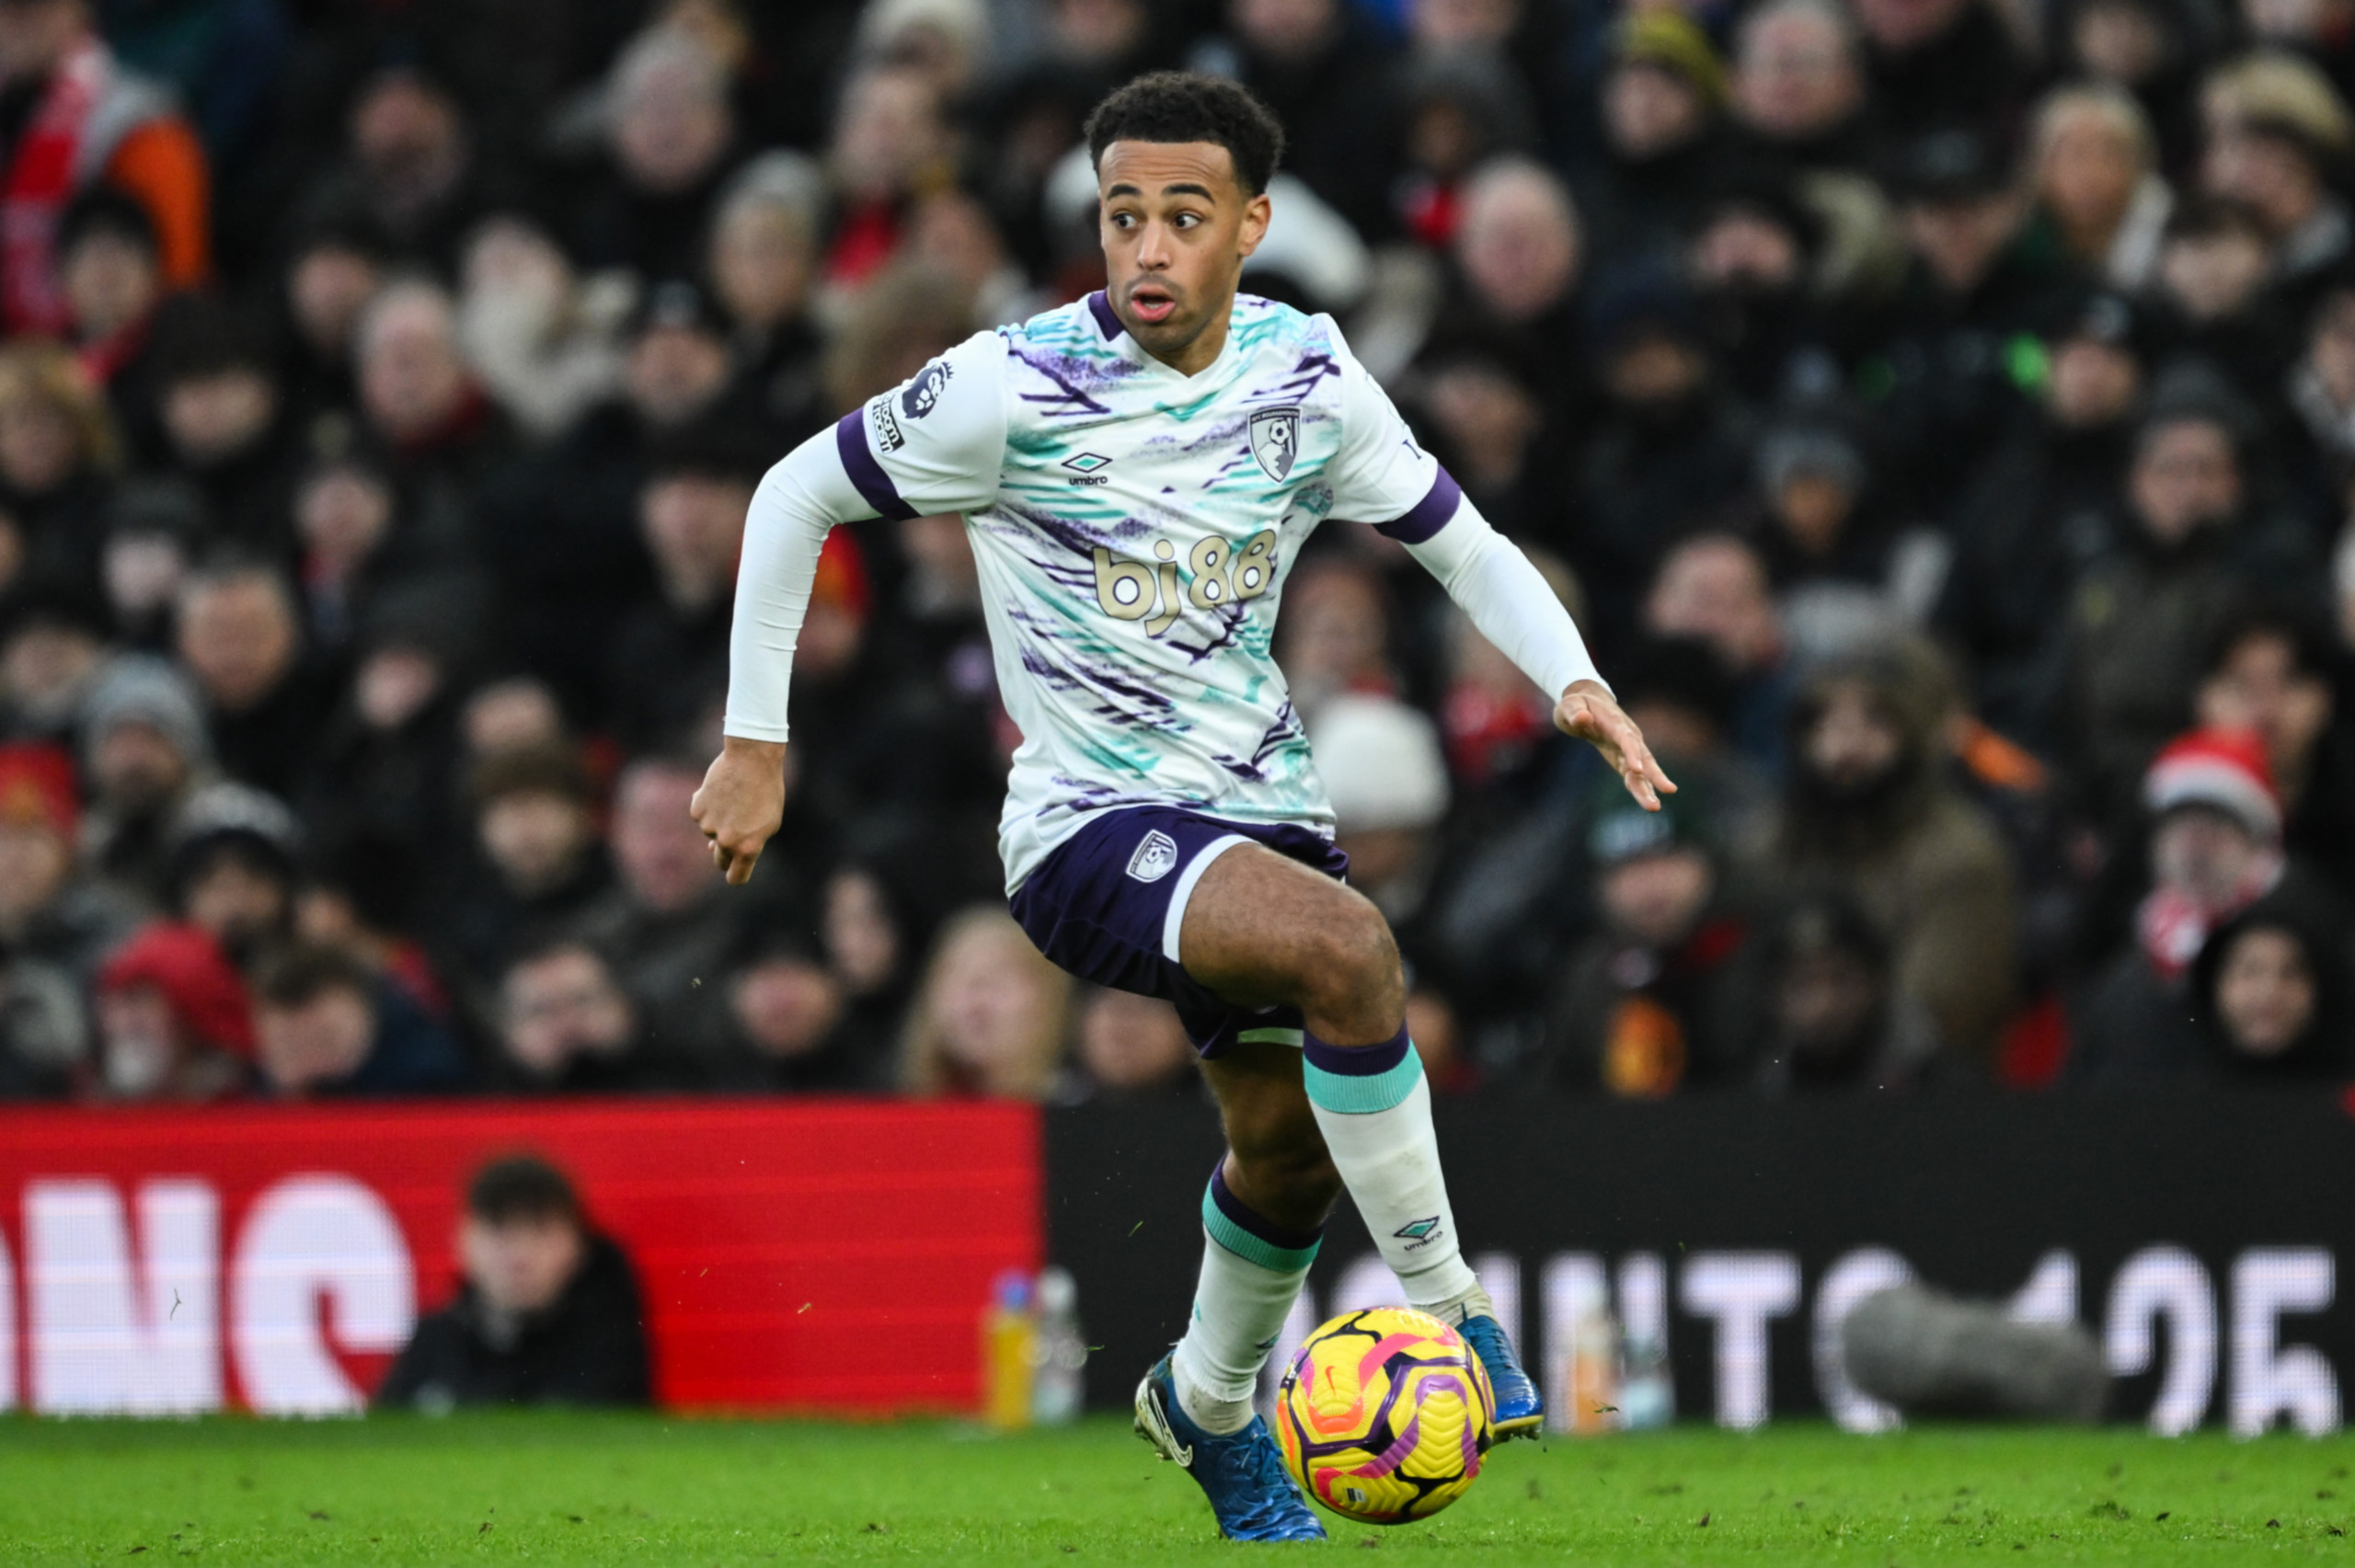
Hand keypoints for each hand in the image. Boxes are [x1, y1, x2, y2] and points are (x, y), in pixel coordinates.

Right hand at [690, 737, 787, 885]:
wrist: (752, 759)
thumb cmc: (766, 790)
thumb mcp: (769, 822)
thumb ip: (748, 841)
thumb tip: (716, 848)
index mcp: (749, 847)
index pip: (736, 877)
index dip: (735, 876)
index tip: (735, 873)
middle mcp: (727, 841)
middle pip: (720, 860)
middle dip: (726, 853)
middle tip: (736, 833)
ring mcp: (709, 827)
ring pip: (711, 833)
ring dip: (720, 822)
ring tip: (735, 799)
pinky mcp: (697, 810)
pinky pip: (702, 815)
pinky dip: (709, 807)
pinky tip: (721, 791)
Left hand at [1554, 679, 1676, 810]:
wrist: (1588, 703)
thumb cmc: (1577, 705)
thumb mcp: (1568, 705)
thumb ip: (1574, 712)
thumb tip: (1583, 718)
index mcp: (1615, 722)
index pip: (1626, 739)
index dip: (1632, 753)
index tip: (1638, 770)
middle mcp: (1628, 736)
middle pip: (1643, 757)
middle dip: (1654, 775)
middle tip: (1668, 790)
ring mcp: (1629, 748)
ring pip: (1643, 770)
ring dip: (1649, 788)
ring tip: (1655, 807)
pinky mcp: (1625, 759)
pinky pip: (1635, 776)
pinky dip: (1642, 789)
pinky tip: (1650, 804)